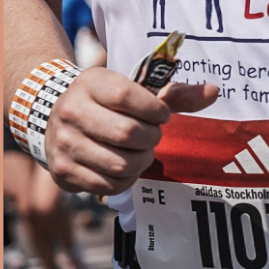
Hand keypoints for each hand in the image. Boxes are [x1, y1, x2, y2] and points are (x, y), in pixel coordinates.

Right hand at [42, 67, 219, 193]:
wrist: (54, 117)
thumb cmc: (107, 103)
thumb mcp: (134, 90)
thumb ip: (175, 94)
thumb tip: (214, 92)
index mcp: (91, 83)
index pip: (125, 95)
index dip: (154, 109)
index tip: (161, 115)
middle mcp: (71, 111)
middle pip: (127, 133)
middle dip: (151, 138)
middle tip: (152, 136)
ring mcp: (63, 143)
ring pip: (120, 164)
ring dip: (141, 161)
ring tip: (140, 152)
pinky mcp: (63, 171)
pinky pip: (108, 185)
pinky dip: (126, 180)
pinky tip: (125, 167)